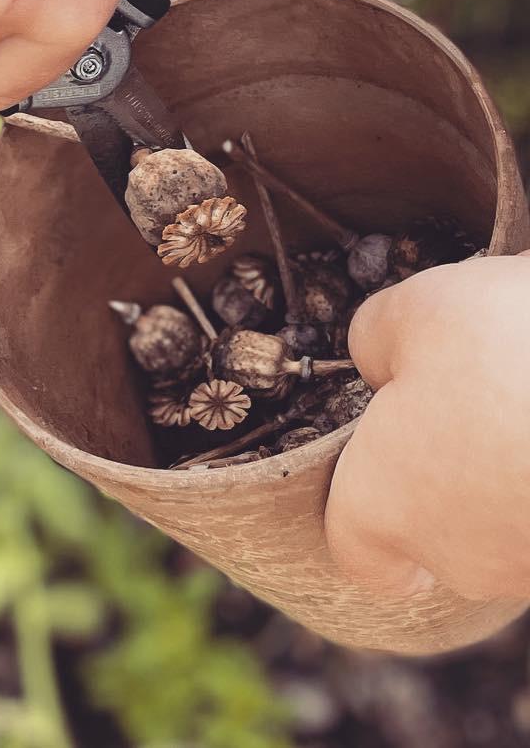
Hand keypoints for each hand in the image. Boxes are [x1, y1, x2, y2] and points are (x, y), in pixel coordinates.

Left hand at [325, 253, 529, 600]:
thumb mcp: (414, 311)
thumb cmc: (508, 349)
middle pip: (439, 529)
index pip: (356, 547)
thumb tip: (379, 361)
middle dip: (449, 468)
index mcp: (385, 506)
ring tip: (527, 388)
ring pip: (510, 522)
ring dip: (514, 466)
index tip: (377, 455)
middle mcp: (462, 558)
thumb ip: (375, 341)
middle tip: (468, 394)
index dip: (362, 502)